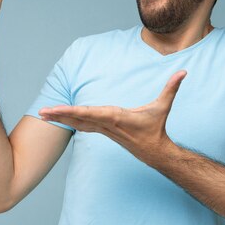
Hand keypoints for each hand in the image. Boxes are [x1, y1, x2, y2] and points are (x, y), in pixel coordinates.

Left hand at [38, 70, 187, 158]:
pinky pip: (82, 125)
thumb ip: (172, 88)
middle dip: (59, 115)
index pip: (91, 112)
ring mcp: (104, 129)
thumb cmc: (156, 128)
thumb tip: (184, 72)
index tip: (57, 110)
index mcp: (116, 117)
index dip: (72, 110)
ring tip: (43, 114)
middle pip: (78, 118)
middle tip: (41, 112)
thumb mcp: (164, 107)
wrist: (154, 152)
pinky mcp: (104, 131)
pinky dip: (69, 121)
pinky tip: (59, 118)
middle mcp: (106, 124)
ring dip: (60, 118)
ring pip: (77, 123)